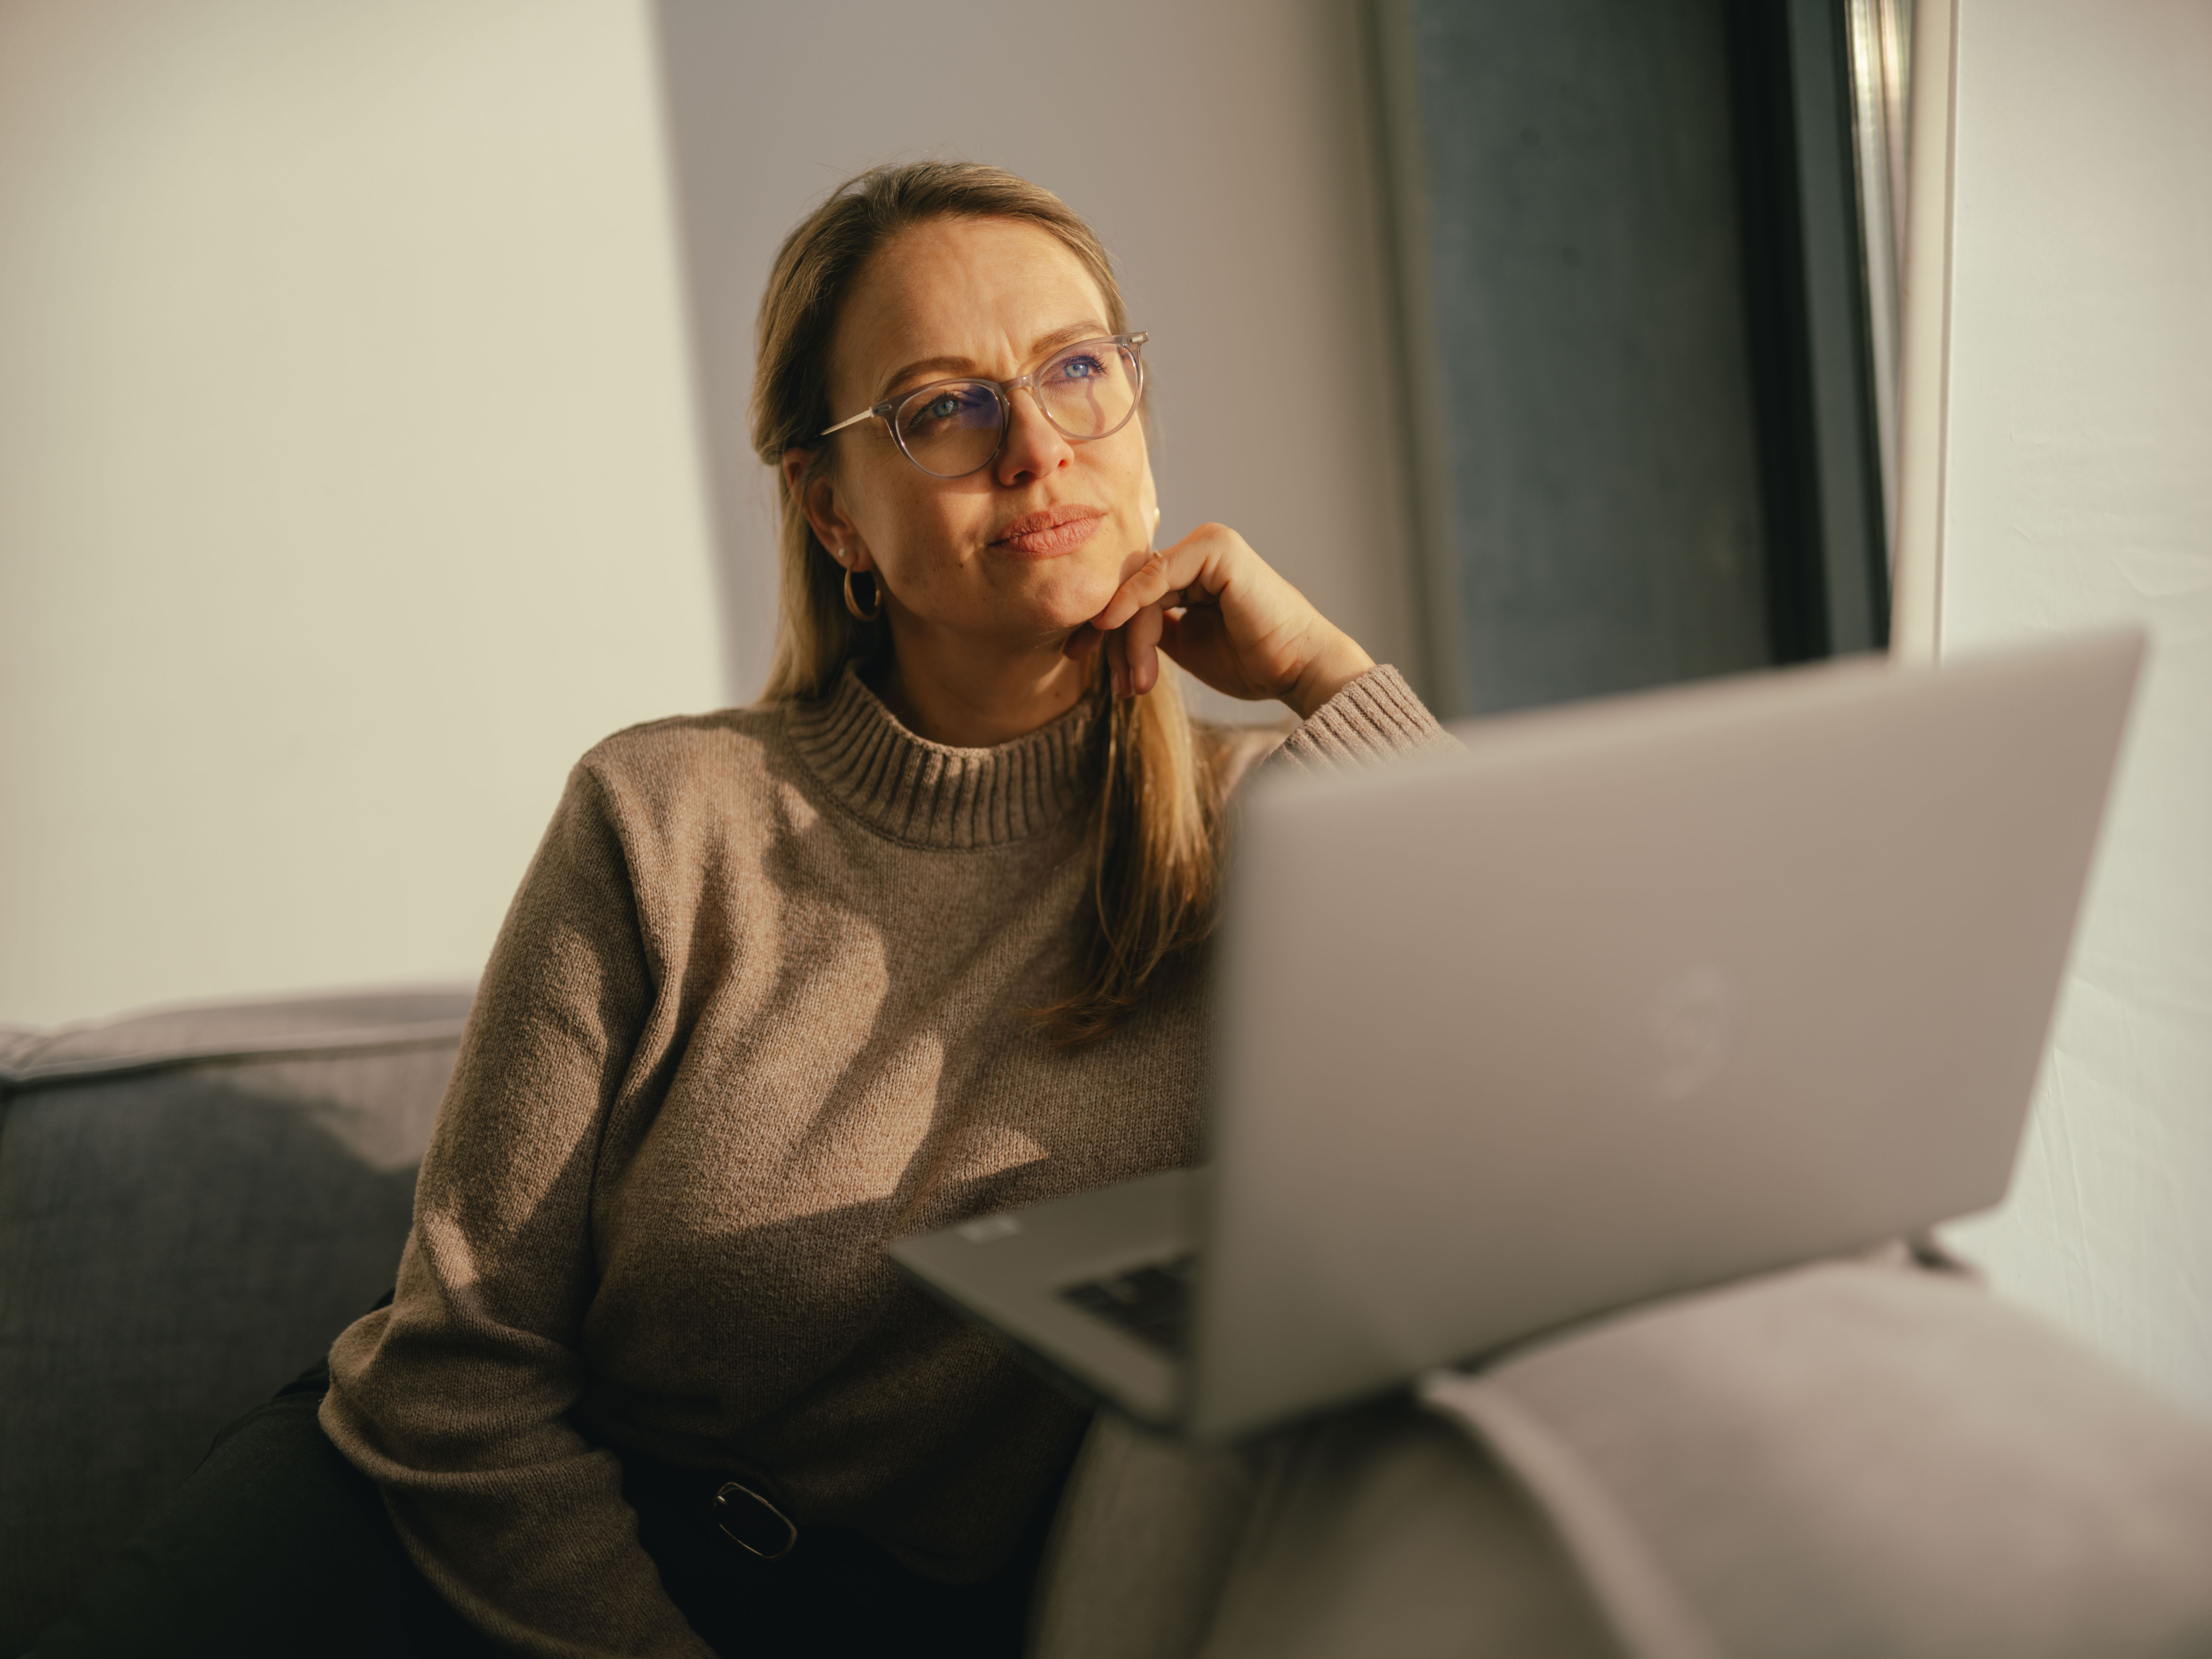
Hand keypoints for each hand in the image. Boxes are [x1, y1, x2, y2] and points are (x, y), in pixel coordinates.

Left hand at [1066, 523, 1375, 719]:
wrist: (1299, 669)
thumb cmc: (1252, 662)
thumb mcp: (1185, 644)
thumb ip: (1151, 626)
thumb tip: (1107, 626)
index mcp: (1195, 569)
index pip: (1134, 590)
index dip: (1104, 625)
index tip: (1077, 655)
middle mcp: (1200, 550)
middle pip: (1132, 587)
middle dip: (1105, 631)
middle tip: (1079, 662)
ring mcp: (1209, 544)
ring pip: (1141, 587)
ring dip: (1127, 637)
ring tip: (1130, 683)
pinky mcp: (1216, 548)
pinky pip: (1158, 576)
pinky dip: (1130, 602)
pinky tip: (1107, 625)